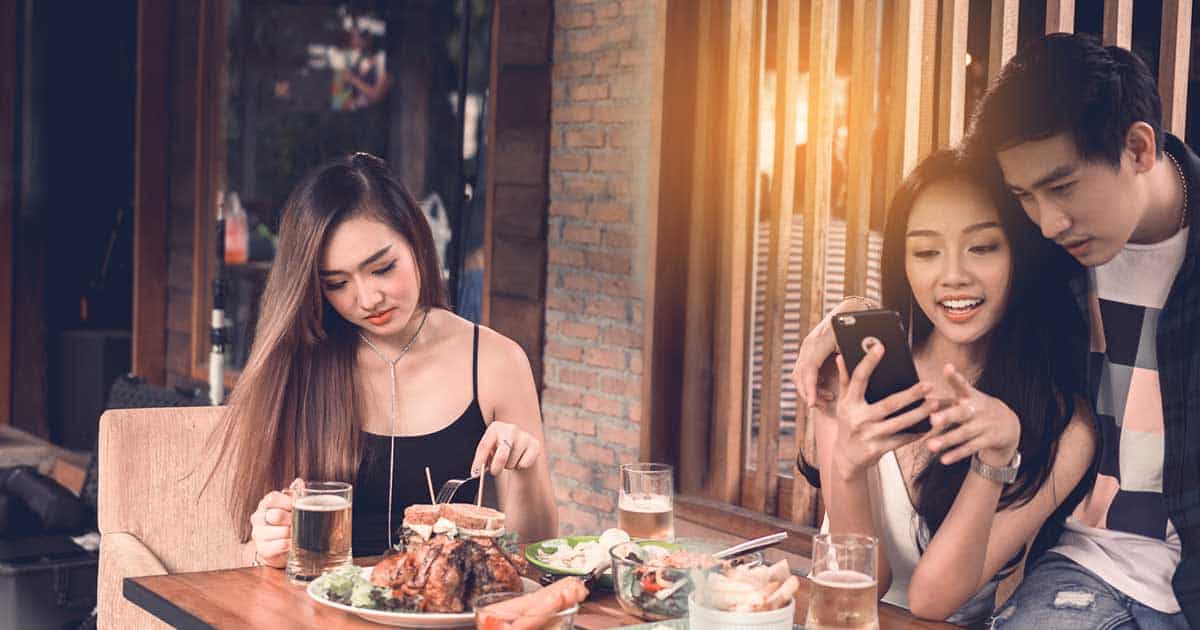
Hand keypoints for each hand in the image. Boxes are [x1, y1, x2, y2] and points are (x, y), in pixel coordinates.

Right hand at [249, 479, 300, 567]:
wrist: (277, 547)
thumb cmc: (285, 522)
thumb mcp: (289, 506)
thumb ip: (294, 494)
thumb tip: (299, 482)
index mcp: (265, 504)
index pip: (273, 499)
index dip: (289, 502)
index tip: (298, 506)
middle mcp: (258, 517)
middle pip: (277, 516)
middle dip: (293, 519)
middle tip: (302, 522)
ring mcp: (258, 534)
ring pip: (282, 532)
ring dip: (294, 533)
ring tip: (299, 533)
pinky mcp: (263, 549)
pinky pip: (282, 545)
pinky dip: (292, 544)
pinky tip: (294, 542)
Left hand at [472, 421, 542, 476]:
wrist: (521, 447)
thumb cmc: (501, 449)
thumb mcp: (490, 451)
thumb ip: (483, 459)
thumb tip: (476, 472)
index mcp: (495, 427)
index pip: (485, 445)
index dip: (479, 461)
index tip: (475, 474)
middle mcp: (510, 429)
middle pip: (502, 453)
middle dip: (497, 466)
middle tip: (494, 472)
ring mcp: (524, 436)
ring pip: (512, 461)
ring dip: (509, 465)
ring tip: (509, 460)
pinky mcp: (535, 445)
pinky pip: (524, 463)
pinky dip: (520, 466)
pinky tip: (520, 460)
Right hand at [791, 297, 877, 406]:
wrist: (850, 308)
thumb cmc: (856, 324)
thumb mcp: (856, 340)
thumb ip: (854, 356)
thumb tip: (857, 375)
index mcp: (820, 342)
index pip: (809, 369)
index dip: (810, 388)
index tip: (812, 403)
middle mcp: (809, 344)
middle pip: (800, 374)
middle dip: (807, 392)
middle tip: (818, 405)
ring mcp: (807, 347)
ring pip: (799, 374)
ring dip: (808, 389)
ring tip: (824, 399)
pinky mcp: (809, 351)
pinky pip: (803, 371)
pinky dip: (809, 383)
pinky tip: (823, 390)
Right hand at [831, 342, 938, 478]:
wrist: (846, 458)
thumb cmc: (848, 425)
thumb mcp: (843, 404)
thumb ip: (845, 381)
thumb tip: (841, 357)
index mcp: (849, 403)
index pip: (859, 379)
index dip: (869, 362)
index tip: (880, 347)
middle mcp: (858, 419)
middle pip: (889, 404)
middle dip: (911, 395)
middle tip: (928, 385)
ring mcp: (869, 435)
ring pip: (900, 423)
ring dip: (920, 413)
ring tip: (935, 403)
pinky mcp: (878, 449)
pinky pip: (902, 440)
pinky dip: (917, 433)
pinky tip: (929, 425)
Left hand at [925, 364, 1020, 467]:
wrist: (1010, 424)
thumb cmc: (978, 410)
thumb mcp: (967, 400)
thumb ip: (945, 400)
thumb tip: (922, 396)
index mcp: (971, 396)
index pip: (963, 385)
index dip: (955, 377)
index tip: (948, 368)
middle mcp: (978, 409)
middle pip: (962, 412)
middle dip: (948, 416)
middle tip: (933, 420)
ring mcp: (985, 425)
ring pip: (964, 433)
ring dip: (947, 440)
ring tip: (930, 446)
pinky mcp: (989, 440)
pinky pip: (971, 448)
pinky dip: (957, 454)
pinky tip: (944, 459)